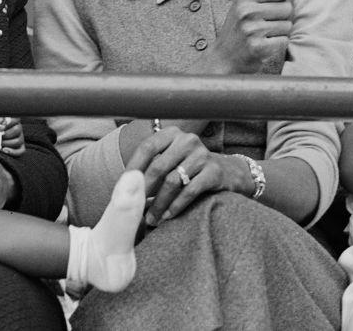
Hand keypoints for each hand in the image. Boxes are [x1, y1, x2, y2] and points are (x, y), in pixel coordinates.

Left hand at [0, 116, 25, 154]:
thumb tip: (1, 118)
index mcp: (9, 120)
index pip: (16, 118)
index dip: (8, 123)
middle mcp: (16, 128)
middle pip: (18, 129)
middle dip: (6, 134)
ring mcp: (18, 138)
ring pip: (19, 140)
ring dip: (7, 143)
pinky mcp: (18, 148)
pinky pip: (21, 151)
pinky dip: (13, 152)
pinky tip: (4, 150)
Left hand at [125, 127, 249, 226]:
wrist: (230, 173)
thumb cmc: (190, 169)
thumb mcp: (172, 159)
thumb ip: (151, 166)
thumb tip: (123, 187)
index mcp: (172, 134)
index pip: (147, 148)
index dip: (133, 169)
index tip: (122, 189)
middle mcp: (187, 140)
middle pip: (158, 167)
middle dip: (144, 192)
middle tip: (135, 210)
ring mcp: (202, 154)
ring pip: (172, 182)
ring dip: (159, 204)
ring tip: (151, 219)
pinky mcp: (214, 171)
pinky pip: (189, 191)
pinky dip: (176, 206)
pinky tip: (168, 216)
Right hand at [201, 0, 293, 73]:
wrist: (223, 59)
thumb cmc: (237, 29)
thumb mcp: (246, 5)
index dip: (280, 0)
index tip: (268, 9)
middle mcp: (247, 11)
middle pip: (288, 8)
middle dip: (282, 18)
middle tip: (265, 25)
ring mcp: (252, 30)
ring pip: (288, 25)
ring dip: (280, 33)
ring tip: (264, 36)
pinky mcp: (258, 47)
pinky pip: (284, 41)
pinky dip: (278, 45)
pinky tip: (265, 45)